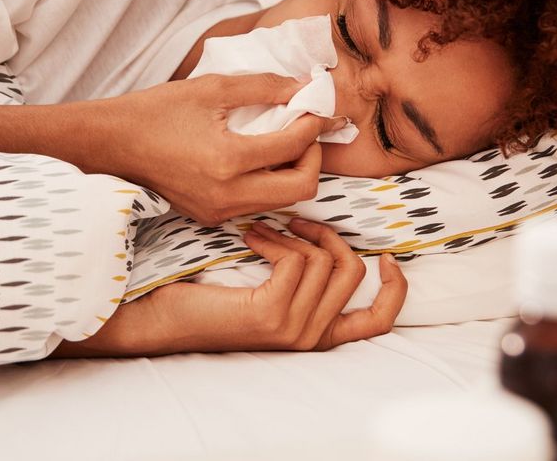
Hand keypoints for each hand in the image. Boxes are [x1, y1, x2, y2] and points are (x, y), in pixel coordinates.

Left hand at [49, 218, 407, 357]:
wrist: (162, 318)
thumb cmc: (209, 298)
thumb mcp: (270, 287)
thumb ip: (304, 275)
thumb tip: (330, 230)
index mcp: (318, 334)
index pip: (379, 321)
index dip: (394, 287)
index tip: (384, 254)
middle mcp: (311, 337)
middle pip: (351, 270)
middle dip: (329, 234)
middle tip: (297, 220)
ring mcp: (293, 328)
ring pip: (323, 260)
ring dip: (292, 233)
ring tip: (263, 228)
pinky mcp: (272, 314)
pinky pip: (296, 261)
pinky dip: (275, 239)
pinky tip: (251, 236)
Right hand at [96, 73, 345, 224]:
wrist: (112, 143)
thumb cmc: (157, 110)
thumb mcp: (212, 88)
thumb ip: (264, 86)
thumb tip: (303, 86)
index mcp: (228, 160)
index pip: (294, 146)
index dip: (314, 123)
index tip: (315, 107)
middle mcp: (227, 194)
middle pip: (302, 189)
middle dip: (313, 158)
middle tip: (305, 132)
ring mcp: (218, 211)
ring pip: (282, 202)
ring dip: (293, 173)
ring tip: (283, 142)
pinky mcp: (210, 217)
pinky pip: (257, 205)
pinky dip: (269, 183)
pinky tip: (258, 159)